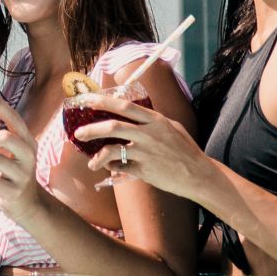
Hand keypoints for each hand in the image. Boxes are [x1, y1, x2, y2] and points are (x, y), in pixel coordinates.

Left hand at [71, 93, 212, 199]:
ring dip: (97, 155)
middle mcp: (149, 134)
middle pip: (114, 126)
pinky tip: (108, 169)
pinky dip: (112, 168)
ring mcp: (146, 153)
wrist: (199, 175)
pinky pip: (120, 167)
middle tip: (78, 133)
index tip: (86, 100)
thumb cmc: (186, 150)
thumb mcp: (172, 127)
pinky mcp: (145, 170)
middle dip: (92, 129)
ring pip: (113, 150)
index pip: (124, 106)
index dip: (103, 102)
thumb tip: (133, 112)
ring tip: (90, 160)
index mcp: (155, 120)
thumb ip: (152, 120)